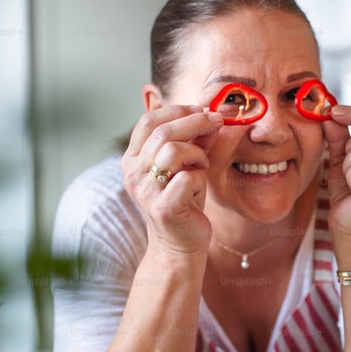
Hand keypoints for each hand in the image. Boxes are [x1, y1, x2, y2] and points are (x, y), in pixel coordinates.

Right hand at [121, 105, 223, 254]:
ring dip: (196, 154)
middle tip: (218, 121)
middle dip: (196, 122)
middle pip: (163, 132)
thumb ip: (198, 138)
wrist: (181, 242)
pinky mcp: (162, 208)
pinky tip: (198, 188)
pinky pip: (187, 178)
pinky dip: (199, 179)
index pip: (148, 121)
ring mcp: (145, 191)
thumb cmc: (185, 199)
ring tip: (201, 166)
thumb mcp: (190, 163)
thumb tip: (215, 111)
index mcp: (132, 158)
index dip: (178, 110)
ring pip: (172, 151)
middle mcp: (132, 173)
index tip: (203, 109)